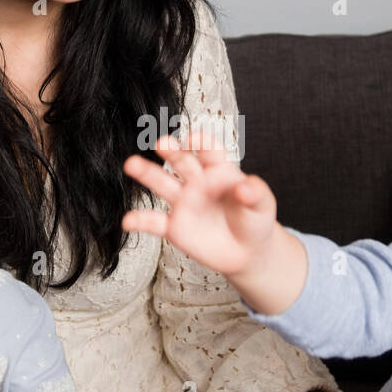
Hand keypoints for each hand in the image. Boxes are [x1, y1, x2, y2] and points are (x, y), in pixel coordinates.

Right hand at [122, 132, 277, 278]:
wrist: (248, 252)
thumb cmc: (255, 220)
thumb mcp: (263, 205)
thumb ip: (256, 193)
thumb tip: (246, 186)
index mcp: (220, 170)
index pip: (209, 150)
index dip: (202, 142)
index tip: (194, 139)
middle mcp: (198, 182)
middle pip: (182, 161)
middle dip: (172, 151)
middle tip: (163, 143)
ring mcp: (183, 202)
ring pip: (161, 183)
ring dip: (146, 173)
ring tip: (131, 164)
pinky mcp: (174, 226)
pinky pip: (154, 221)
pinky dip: (140, 220)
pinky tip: (128, 221)